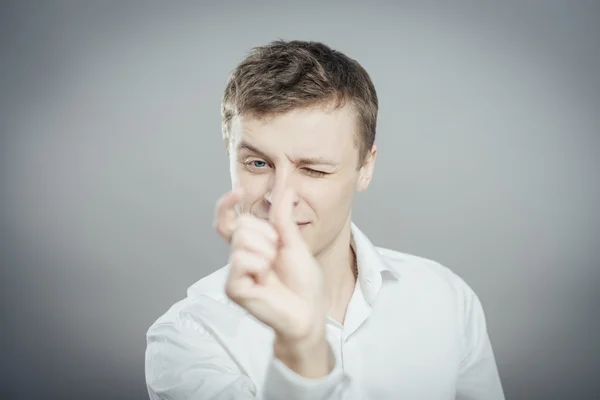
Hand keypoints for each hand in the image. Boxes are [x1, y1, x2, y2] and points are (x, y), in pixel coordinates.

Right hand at [213, 187, 328, 341]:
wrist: (309, 310)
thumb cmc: (302, 280)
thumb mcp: (295, 242)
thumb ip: (283, 217)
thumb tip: (286, 188)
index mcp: (252, 244)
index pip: (228, 219)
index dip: (226, 204)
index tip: (238, 191)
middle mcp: (239, 256)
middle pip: (241, 225)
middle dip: (267, 235)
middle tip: (277, 256)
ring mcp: (234, 273)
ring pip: (242, 240)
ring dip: (266, 253)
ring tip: (272, 271)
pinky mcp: (233, 287)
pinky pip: (241, 261)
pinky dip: (259, 267)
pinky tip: (265, 282)